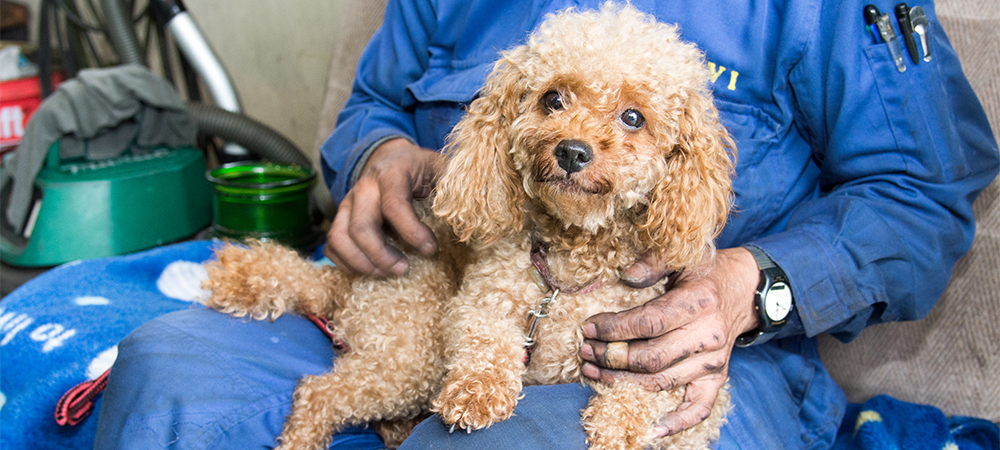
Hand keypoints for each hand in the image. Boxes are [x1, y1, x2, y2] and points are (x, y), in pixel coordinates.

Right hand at [324, 138, 440, 276]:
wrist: (390, 156)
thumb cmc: (420, 168)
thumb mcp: (441, 168)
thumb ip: (453, 189)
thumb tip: (473, 218)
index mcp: (392, 172)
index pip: (394, 205)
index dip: (412, 232)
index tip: (432, 249)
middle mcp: (364, 187)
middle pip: (361, 227)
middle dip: (382, 255)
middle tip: (404, 268)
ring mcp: (348, 202)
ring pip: (339, 238)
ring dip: (361, 263)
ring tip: (387, 273)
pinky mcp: (341, 217)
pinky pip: (332, 245)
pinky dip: (347, 263)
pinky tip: (371, 271)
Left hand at [578, 247, 760, 435]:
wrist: (745, 290)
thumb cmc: (706, 272)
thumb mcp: (682, 257)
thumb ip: (653, 264)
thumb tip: (626, 275)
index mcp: (699, 302)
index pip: (648, 322)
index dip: (613, 328)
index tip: (589, 328)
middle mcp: (709, 335)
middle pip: (651, 358)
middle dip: (611, 357)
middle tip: (586, 351)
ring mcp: (714, 362)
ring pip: (662, 382)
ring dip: (623, 381)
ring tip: (594, 371)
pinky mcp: (718, 378)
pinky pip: (698, 408)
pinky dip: (675, 422)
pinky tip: (651, 428)